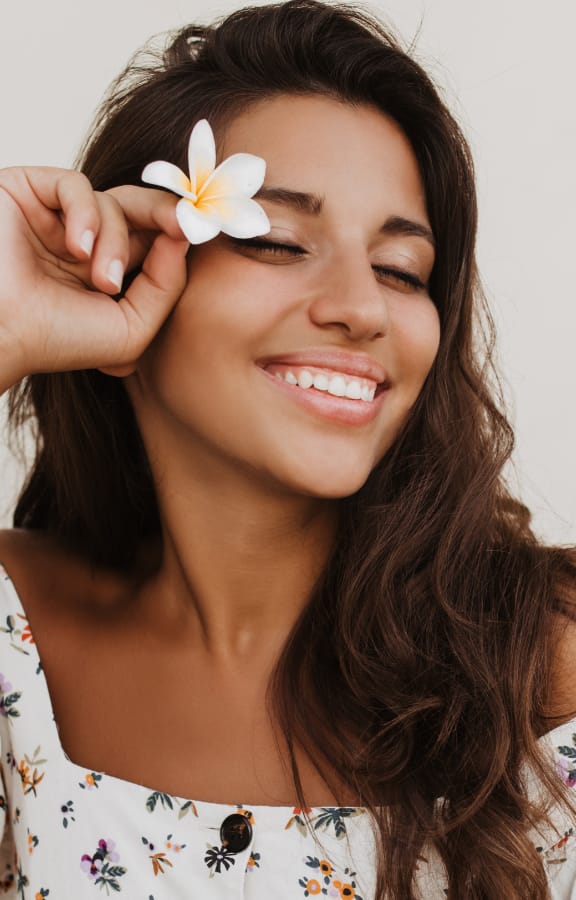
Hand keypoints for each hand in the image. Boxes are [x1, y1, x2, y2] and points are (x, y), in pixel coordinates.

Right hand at [0, 166, 188, 391]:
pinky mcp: (27, 194)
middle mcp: (82, 243)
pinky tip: (77, 250)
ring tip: (102, 281)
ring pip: (111, 203)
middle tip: (183, 224)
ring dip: (116, 242)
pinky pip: (76, 185)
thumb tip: (182, 237)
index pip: (152, 238)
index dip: (177, 232)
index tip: (199, 231)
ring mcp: (55, 218)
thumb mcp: (132, 328)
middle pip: (139, 209)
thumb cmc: (57, 341)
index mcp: (106, 271)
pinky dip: (86, 215)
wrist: (1, 335)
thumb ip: (166, 287)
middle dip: (165, 214)